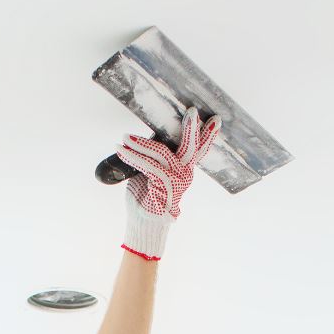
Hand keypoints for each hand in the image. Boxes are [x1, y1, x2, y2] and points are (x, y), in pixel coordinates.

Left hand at [115, 106, 221, 259]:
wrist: (143, 222)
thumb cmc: (146, 196)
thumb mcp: (153, 172)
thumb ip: (156, 157)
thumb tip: (146, 139)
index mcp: (185, 169)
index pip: (198, 150)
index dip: (207, 135)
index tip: (213, 119)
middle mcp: (185, 174)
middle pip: (191, 148)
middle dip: (191, 129)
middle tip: (191, 111)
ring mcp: (177, 181)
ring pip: (163, 153)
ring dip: (141, 144)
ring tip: (125, 138)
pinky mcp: (164, 186)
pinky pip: (149, 166)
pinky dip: (132, 156)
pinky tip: (120, 149)